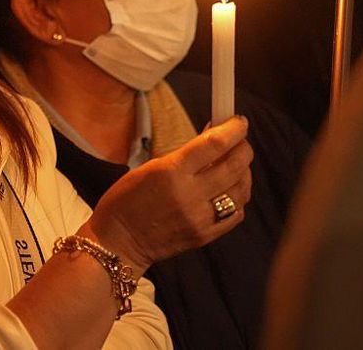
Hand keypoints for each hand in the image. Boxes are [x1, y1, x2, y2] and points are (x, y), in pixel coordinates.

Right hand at [85, 116, 252, 273]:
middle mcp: (190, 194)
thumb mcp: (150, 167)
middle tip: (240, 141)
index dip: (234, 129)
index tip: (239, 122)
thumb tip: (213, 138)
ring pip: (241, 190)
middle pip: (235, 165)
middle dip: (243, 148)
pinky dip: (238, 198)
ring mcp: (200, 218)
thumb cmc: (126, 199)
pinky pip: (236, 213)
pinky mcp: (206, 235)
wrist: (118, 241)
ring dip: (244, 173)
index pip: (215, 144)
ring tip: (235, 166)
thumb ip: (184, 155)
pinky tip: (228, 192)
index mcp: (171, 171)